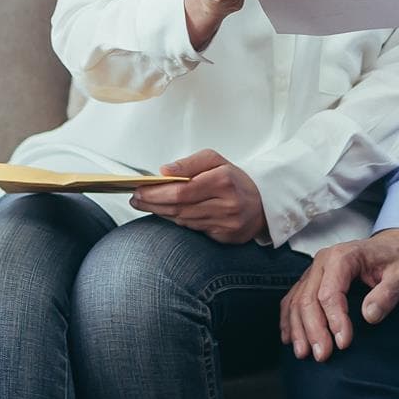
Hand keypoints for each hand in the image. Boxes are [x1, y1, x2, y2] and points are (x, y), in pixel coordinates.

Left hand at [128, 148, 265, 244]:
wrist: (262, 202)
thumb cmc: (233, 179)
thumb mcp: (215, 160)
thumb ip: (188, 163)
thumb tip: (164, 171)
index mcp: (224, 181)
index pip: (182, 191)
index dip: (158, 192)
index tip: (140, 189)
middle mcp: (227, 204)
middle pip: (180, 208)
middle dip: (153, 203)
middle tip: (136, 199)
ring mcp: (227, 224)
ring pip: (184, 220)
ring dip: (162, 212)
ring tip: (145, 204)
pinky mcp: (225, 237)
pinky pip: (193, 229)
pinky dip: (177, 220)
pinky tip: (166, 213)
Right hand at [279, 229, 398, 361]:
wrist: (394, 248)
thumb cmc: (398, 263)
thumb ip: (387, 295)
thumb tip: (369, 315)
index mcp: (343, 257)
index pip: (330, 293)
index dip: (334, 320)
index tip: (343, 343)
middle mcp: (323, 261)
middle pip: (309, 298)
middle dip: (313, 330)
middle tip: (322, 356)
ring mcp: (315, 270)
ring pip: (297, 301)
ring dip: (298, 329)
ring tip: (303, 354)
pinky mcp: (312, 279)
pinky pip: (293, 299)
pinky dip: (289, 319)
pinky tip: (289, 338)